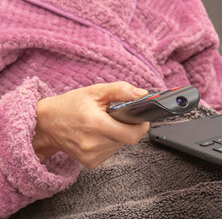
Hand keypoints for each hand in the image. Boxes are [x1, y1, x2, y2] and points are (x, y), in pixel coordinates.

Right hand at [32, 82, 149, 168]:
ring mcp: (92, 156)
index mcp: (96, 125)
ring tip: (104, 124)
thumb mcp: (95, 91)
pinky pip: (110, 152)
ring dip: (118, 134)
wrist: (46, 124)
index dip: (141, 126)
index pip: (133, 135)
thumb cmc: (70, 105)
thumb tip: (142, 94)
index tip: (140, 118)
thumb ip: (120, 90)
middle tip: (117, 116)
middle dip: (128, 127)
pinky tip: (98, 134)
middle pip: (127, 139)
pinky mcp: (90, 163)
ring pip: (120, 145)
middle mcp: (94, 144)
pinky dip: (109, 142)